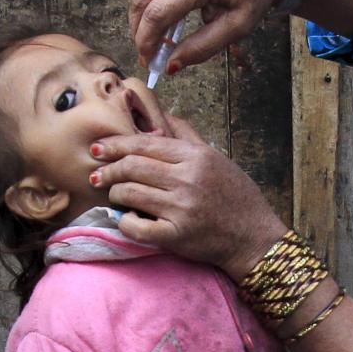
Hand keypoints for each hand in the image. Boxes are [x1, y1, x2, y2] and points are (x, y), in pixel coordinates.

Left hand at [90, 118, 288, 272]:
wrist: (254, 237)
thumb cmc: (236, 197)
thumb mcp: (217, 158)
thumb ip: (187, 136)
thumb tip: (161, 114)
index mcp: (195, 156)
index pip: (144, 144)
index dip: (115, 145)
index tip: (98, 149)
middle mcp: (187, 179)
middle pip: (132, 166)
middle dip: (108, 170)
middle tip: (98, 175)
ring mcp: (181, 208)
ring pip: (130, 193)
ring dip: (115, 194)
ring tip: (114, 196)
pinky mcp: (176, 235)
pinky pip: (136, 226)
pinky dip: (126, 222)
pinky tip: (128, 220)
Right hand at [125, 0, 289, 78]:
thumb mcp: (236, 28)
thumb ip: (203, 48)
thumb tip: (170, 66)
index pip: (158, 13)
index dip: (147, 41)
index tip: (148, 62)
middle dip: (138, 32)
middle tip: (149, 55)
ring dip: (140, 19)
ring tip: (158, 39)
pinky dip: (147, 4)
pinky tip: (165, 19)